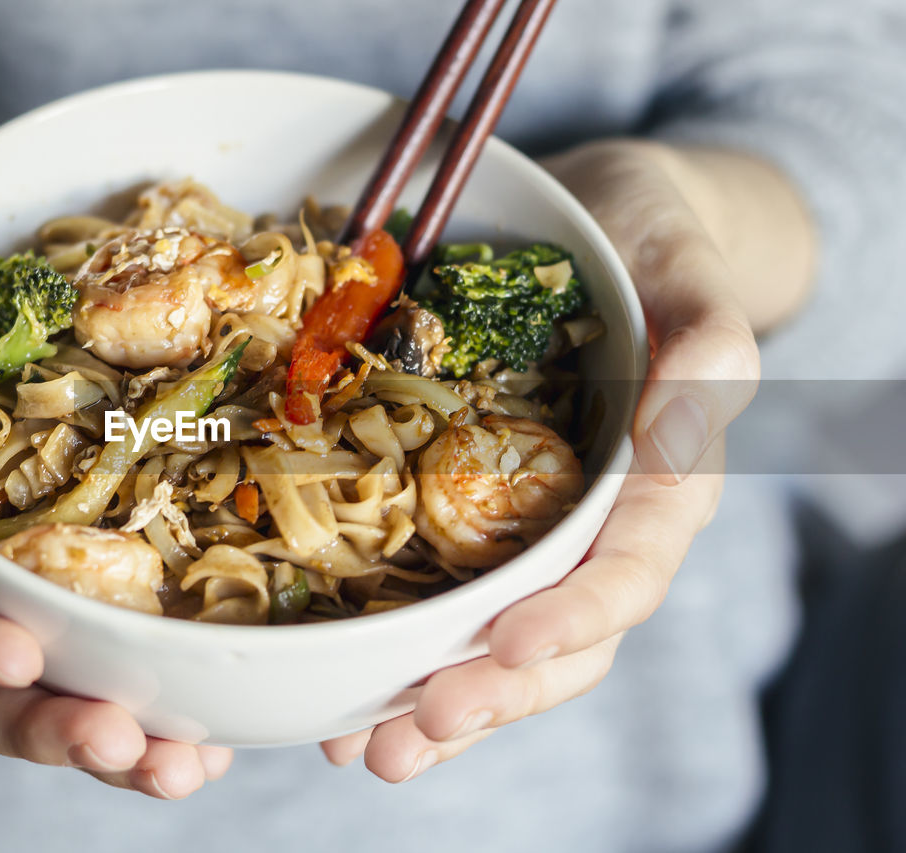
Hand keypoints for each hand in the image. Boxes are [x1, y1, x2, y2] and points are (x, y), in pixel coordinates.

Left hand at [320, 139, 812, 780]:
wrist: (598, 231)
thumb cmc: (652, 248)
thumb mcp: (688, 276)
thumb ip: (705, 354)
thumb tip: (683, 438)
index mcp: (660, 488)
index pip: (625, 573)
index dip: (570, 620)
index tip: (503, 649)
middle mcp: (596, 529)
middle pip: (557, 639)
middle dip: (488, 695)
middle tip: (414, 734)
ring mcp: (533, 533)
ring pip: (497, 644)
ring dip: (438, 706)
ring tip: (370, 750)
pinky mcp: (473, 521)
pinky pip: (443, 602)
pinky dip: (402, 658)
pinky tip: (347, 699)